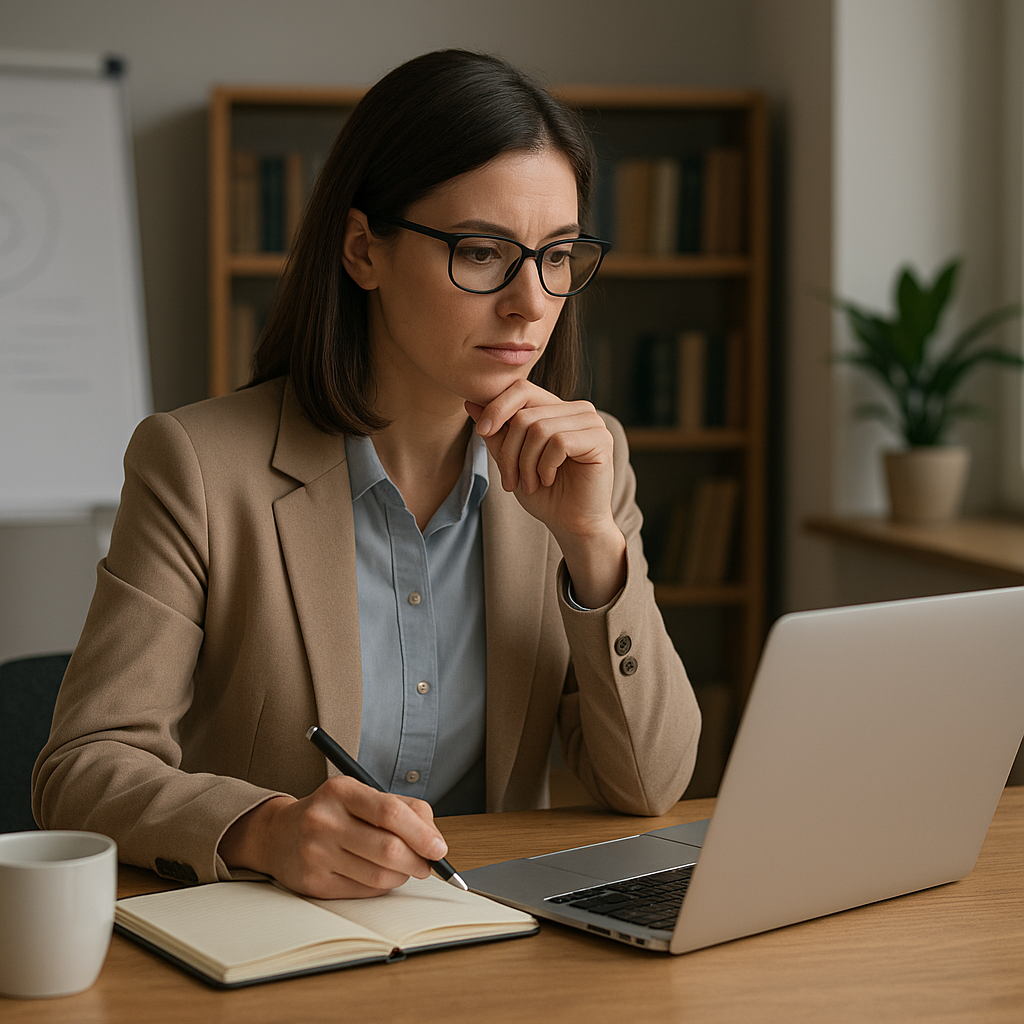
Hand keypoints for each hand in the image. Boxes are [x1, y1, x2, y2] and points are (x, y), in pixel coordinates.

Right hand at [219, 776, 448, 898]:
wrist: (278, 834)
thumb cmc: (333, 813)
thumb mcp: (362, 796)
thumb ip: (403, 808)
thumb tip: (435, 839)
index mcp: (341, 791)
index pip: (391, 812)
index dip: (422, 833)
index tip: (439, 848)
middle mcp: (325, 820)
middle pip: (388, 849)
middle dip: (418, 861)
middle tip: (428, 864)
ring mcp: (316, 853)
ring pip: (379, 876)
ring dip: (402, 876)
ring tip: (404, 869)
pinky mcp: (313, 883)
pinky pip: (363, 892)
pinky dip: (381, 887)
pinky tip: (379, 876)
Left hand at [466, 380, 625, 606]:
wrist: (571, 524)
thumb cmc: (544, 493)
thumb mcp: (511, 459)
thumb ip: (496, 431)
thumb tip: (470, 402)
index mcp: (556, 408)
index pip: (521, 389)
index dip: (497, 407)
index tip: (481, 432)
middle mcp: (577, 409)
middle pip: (525, 414)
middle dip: (509, 452)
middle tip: (511, 480)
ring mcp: (592, 422)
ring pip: (539, 429)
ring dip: (526, 463)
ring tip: (530, 484)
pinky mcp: (601, 439)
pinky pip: (559, 442)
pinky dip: (545, 466)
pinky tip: (549, 479)